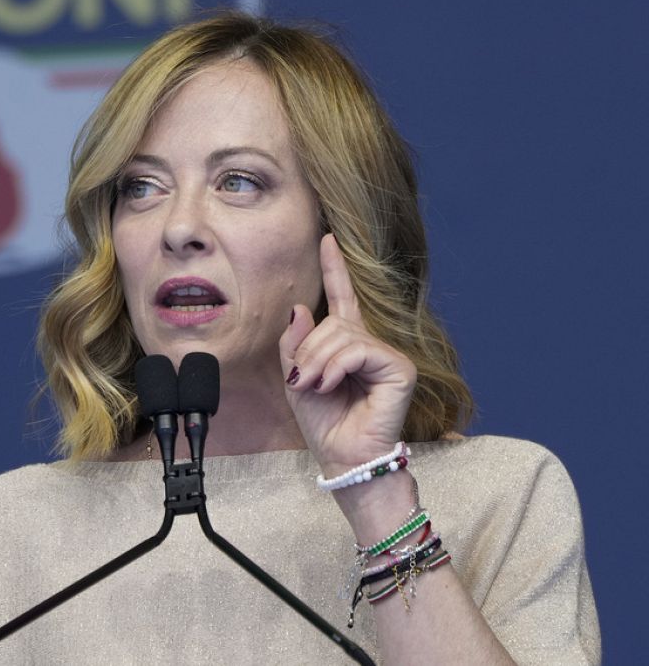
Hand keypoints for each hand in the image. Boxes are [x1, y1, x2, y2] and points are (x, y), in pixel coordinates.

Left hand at [278, 234, 416, 475]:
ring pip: (343, 335)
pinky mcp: (400, 368)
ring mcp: (387, 355)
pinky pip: (359, 350)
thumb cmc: (323, 423)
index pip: (342, 298)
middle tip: (303, 381)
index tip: (327, 238)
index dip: (335, 268)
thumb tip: (300, 306)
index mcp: (346, 344)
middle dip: (308, 350)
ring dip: (319, 362)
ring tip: (315, 387)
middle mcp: (369, 344)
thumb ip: (294, 343)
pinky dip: (337, 367)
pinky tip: (331, 385)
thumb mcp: (296, 378)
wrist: (342, 457)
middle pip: (332, 322)